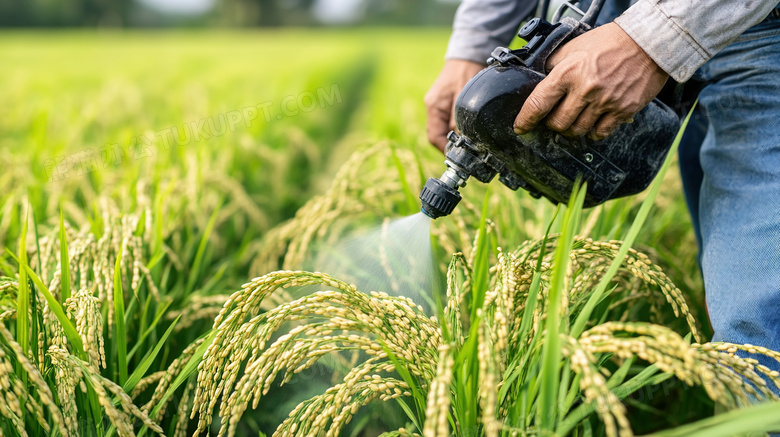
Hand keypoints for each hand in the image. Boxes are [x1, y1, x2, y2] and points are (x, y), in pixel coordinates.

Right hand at [425, 59, 484, 151]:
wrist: (468, 56)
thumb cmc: (467, 73)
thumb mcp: (466, 99)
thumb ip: (461, 121)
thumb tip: (462, 142)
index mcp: (434, 107)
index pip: (434, 136)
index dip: (445, 149)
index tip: (459, 155)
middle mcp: (433, 108)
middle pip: (437, 135)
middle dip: (450, 145)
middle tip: (467, 151)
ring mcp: (438, 106)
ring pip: (443, 130)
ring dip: (454, 137)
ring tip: (469, 142)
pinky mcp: (445, 104)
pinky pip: (448, 122)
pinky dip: (456, 129)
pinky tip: (468, 130)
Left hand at [513, 23, 668, 139]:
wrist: (647, 42)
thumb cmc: (610, 42)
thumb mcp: (574, 47)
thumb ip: (554, 64)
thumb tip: (537, 80)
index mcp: (568, 72)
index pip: (539, 103)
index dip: (526, 119)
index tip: (520, 127)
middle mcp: (585, 90)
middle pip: (557, 124)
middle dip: (552, 123)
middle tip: (555, 117)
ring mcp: (605, 102)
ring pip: (577, 131)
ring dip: (572, 129)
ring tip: (575, 118)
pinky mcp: (622, 111)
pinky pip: (600, 133)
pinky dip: (593, 132)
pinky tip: (593, 123)